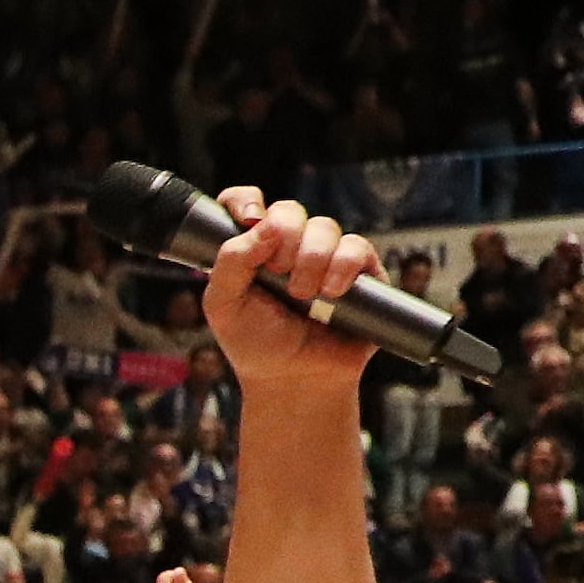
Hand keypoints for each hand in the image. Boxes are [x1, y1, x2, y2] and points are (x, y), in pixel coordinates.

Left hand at [195, 187, 385, 405]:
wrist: (294, 382)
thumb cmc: (256, 346)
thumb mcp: (224, 304)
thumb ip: (231, 261)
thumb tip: (262, 221)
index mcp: (252, 250)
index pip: (246, 205)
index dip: (246, 201)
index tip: (249, 218)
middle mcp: (289, 248)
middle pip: (290, 211)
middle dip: (283, 239)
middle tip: (278, 275)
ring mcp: (325, 257)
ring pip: (324, 227)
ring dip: (311, 259)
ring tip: (304, 296)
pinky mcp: (359, 272)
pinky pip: (356, 247)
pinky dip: (342, 266)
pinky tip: (332, 292)